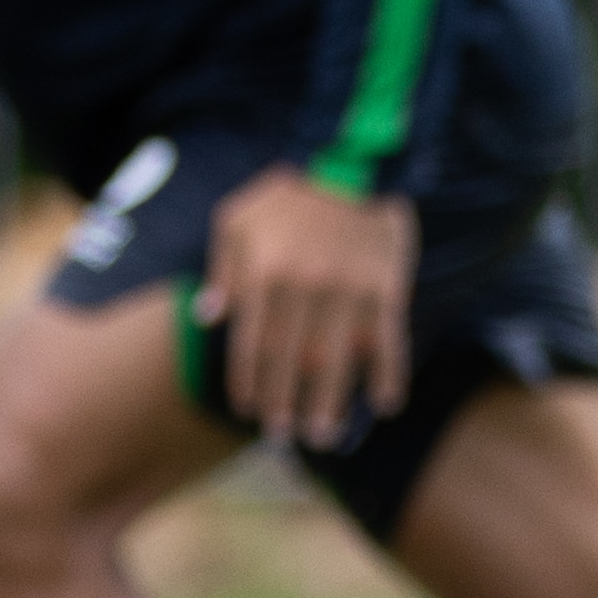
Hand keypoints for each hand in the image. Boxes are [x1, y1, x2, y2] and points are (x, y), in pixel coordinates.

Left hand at [195, 169, 416, 447]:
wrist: (356, 160)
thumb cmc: (288, 193)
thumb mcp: (237, 218)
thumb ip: (222, 269)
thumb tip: (209, 318)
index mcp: (266, 274)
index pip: (254, 344)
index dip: (251, 383)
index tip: (251, 412)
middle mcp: (306, 288)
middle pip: (294, 362)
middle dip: (287, 404)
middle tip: (286, 437)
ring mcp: (350, 290)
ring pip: (338, 360)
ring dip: (332, 404)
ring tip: (325, 436)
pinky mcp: (387, 287)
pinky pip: (388, 340)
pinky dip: (388, 374)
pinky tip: (386, 404)